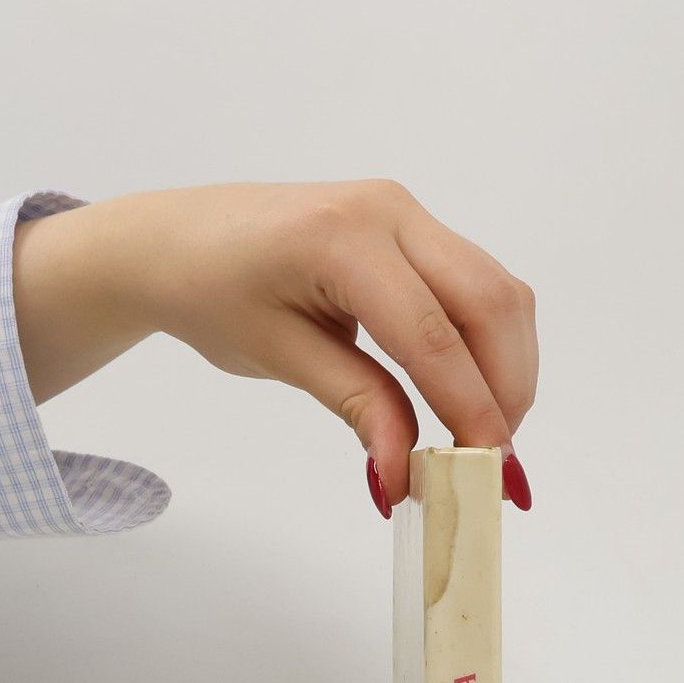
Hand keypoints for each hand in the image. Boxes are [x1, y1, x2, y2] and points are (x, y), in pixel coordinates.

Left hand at [11, 180, 536, 510]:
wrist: (177, 240)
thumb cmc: (210, 292)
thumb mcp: (278, 356)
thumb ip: (356, 405)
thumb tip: (405, 472)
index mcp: (341, 238)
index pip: (430, 334)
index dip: (469, 406)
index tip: (488, 470)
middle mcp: (388, 211)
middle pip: (488, 302)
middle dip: (505, 388)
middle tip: (496, 463)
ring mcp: (406, 211)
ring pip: (496, 290)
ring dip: (506, 366)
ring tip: (485, 434)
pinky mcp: (412, 226)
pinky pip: (475, 283)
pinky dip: (487, 342)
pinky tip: (471, 392)